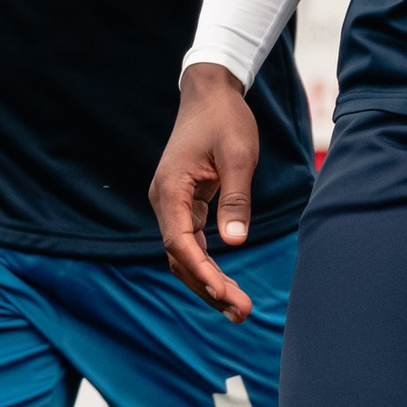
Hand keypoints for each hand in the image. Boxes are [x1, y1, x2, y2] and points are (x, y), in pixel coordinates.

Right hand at [151, 62, 262, 320]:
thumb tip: (234, 242)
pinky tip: (226, 283)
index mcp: (171, 190)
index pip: (180, 244)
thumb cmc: (225, 120)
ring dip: (208, 282)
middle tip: (241, 313)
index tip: (226, 294)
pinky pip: (191, 242)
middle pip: (180, 258)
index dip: (203, 273)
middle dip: (208, 287)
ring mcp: (172, 204)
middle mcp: (164, 201)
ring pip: (184, 254)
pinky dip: (207, 264)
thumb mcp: (238, 156)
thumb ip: (236, 199)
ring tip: (237, 308)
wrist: (210, 93)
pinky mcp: (184, 204)